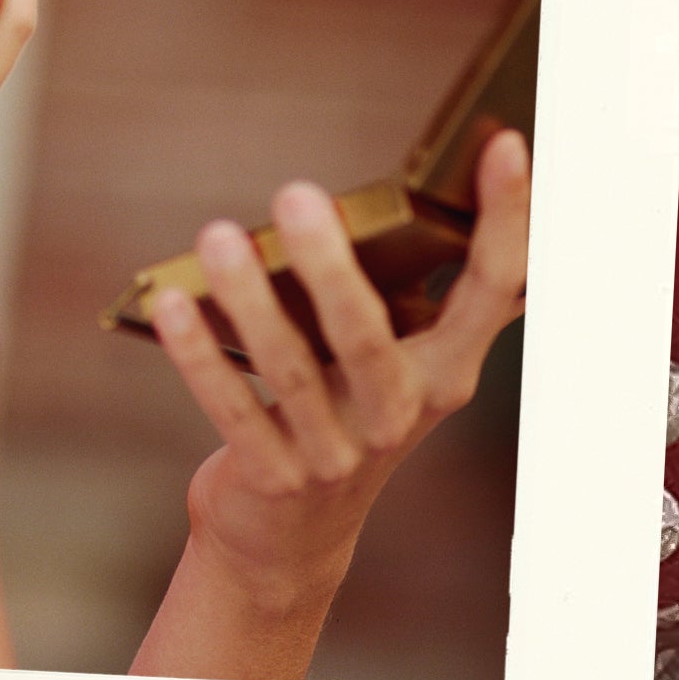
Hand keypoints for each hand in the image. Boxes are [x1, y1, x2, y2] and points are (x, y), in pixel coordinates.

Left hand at [148, 130, 531, 604]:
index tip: (504, 142)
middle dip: (331, 263)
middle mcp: (402, 413)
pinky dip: (199, 356)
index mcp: (444, 371)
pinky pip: (233, 409)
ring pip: (292, 370)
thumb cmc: (338, 416)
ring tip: (216, 235)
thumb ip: (407, 295)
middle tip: (294, 192)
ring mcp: (340, 453)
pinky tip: (171, 303)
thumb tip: (406, 192)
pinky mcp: (277, 479)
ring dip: (249, 299)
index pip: (495, 289)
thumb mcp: (389, 363)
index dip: (506, 220)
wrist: (289, 537)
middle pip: (369, 334)